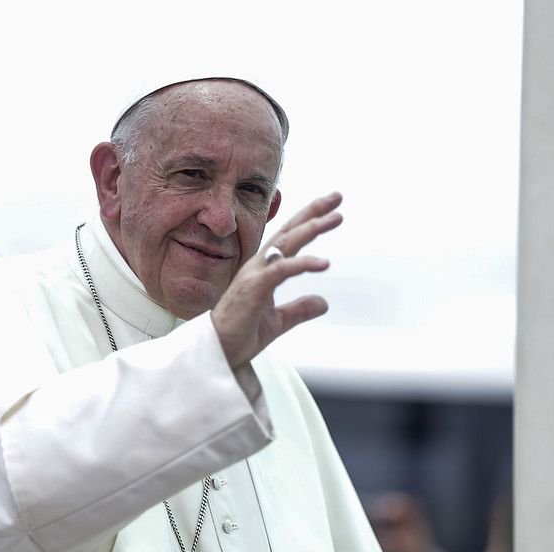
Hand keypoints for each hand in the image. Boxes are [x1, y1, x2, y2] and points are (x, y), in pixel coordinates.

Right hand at [211, 191, 342, 368]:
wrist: (217, 353)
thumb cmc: (239, 333)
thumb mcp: (278, 321)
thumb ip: (299, 309)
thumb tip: (323, 303)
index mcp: (263, 270)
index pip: (289, 238)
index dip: (309, 220)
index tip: (331, 209)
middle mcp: (258, 266)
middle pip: (289, 231)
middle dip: (313, 212)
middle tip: (336, 197)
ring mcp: (254, 275)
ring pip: (285, 244)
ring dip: (310, 229)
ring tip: (334, 219)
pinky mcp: (253, 289)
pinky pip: (280, 270)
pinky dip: (302, 263)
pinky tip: (322, 262)